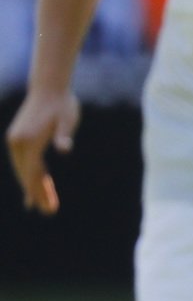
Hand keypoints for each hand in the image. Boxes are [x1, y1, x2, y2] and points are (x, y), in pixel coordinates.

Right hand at [6, 88, 80, 213]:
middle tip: (49, 212)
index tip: (46, 208)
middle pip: (27, 174)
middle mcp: (17, 142)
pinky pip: (24, 162)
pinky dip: (30, 174)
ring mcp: (15, 140)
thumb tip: (65, 148)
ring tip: (44, 204)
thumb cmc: (62, 105)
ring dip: (33, 186)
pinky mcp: (18, 138)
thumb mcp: (68, 119)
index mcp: (29, 141)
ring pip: (24, 169)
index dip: (39, 192)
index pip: (33, 173)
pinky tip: (36, 185)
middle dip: (37, 193)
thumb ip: (64, 135)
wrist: (49, 88)